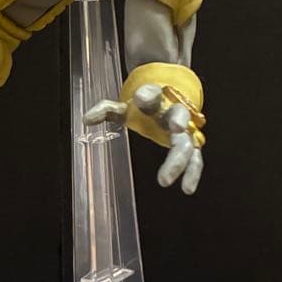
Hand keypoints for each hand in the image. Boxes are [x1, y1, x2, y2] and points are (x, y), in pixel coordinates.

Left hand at [84, 84, 204, 193]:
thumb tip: (86, 119)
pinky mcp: (189, 144)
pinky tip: (187, 188)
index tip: (141, 98)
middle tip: (174, 129)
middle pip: (179, 115)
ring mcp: (184, 129)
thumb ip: (107, 110)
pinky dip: (193, 173)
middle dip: (178, 121)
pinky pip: (195, 159)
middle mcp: (173, 112)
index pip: (153, 93)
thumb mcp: (125, 106)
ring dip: (180, 159)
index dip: (148, 95)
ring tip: (166, 178)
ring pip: (187, 141)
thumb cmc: (145, 106)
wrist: (171, 98)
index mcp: (156, 99)